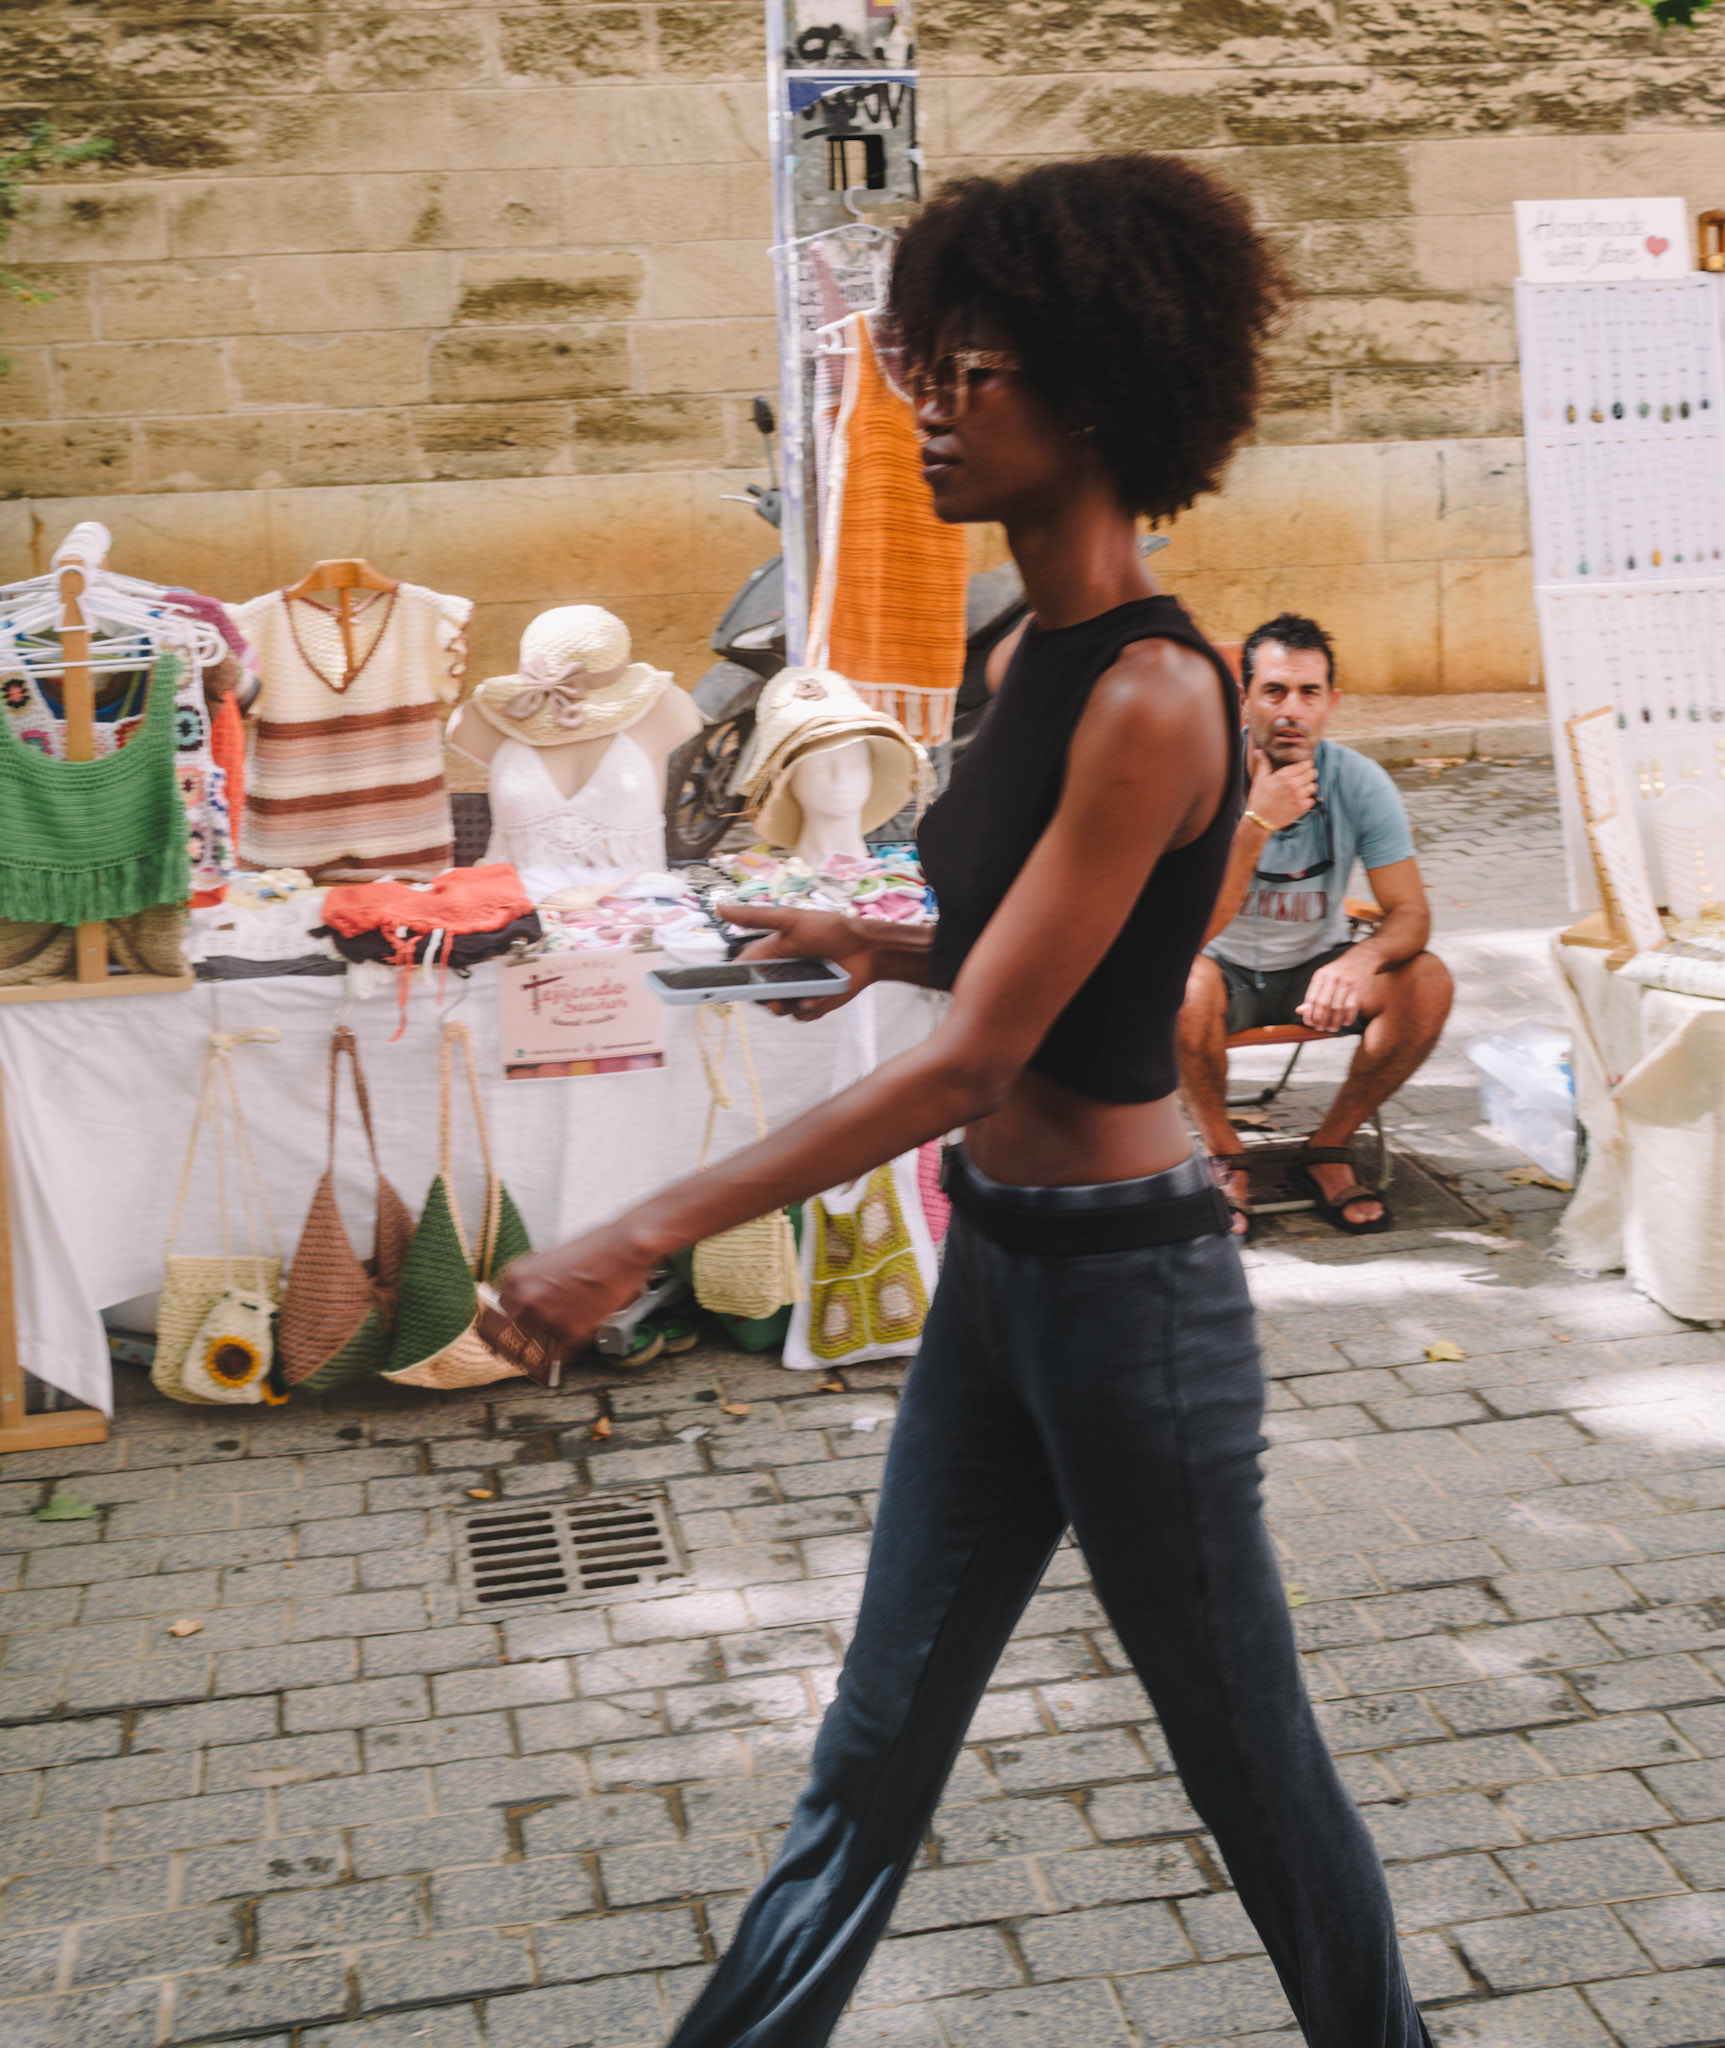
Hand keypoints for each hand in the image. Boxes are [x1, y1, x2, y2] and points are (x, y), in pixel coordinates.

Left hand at [497, 1224, 656, 1356]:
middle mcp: (527, 1299)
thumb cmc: (594, 1247)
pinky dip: (557, 1357)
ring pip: (526, 1352)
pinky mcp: (570, 1332)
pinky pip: (554, 1357)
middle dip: (509, 1344)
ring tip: (537, 1355)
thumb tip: (524, 1301)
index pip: (494, 1312)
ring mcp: (547, 1318)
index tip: (502, 1332)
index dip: (499, 1324)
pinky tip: (560, 1352)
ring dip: (531, 1354)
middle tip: (513, 1350)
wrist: (623, 1250)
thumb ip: (532, 1281)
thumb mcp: (549, 1258)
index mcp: (517, 1277)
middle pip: (503, 1336)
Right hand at [721, 901, 877, 1019]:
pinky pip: (800, 1016)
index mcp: (769, 955)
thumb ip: (756, 918)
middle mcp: (780, 974)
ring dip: (791, 1005)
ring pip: (779, 1010)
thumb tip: (719, 907)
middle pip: (758, 996)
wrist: (867, 949)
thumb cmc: (829, 929)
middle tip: (775, 1000)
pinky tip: (821, 997)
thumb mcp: (790, 919)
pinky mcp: (813, 1004)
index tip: (729, 989)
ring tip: (810, 995)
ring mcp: (796, 990)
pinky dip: (809, 1009)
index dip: (734, 982)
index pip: (742, 972)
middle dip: (766, 1000)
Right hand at [1247, 746, 1317, 833]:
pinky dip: (1308, 799)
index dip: (1306, 764)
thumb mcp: (1260, 779)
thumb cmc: (1259, 798)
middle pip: (1312, 773)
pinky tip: (1301, 799)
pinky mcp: (1301, 808)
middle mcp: (1293, 784)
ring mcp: (1298, 796)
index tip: (1304, 766)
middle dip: (1310, 774)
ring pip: (1314, 786)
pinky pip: (1312, 800)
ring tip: (1303, 789)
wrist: (1259, 820)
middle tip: (1305, 777)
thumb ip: (1264, 763)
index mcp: (1284, 775)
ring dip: (1310, 787)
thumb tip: (1259, 750)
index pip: (1305, 764)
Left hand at [1297, 949, 1376, 1033]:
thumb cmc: (1339, 970)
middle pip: (1324, 1004)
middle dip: (1321, 1020)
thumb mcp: (1323, 977)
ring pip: (1337, 1007)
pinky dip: (1348, 1017)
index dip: (1310, 1013)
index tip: (1310, 1023)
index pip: (1311, 998)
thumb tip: (1299, 1011)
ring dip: (1334, 1022)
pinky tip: (1345, 1022)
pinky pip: (1352, 1006)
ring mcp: (1347, 983)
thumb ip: (1312, 993)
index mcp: (1321, 975)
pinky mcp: (1359, 988)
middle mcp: (1333, 978)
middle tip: (1320, 1028)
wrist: (1362, 957)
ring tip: (1332, 1028)